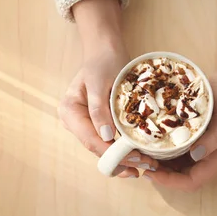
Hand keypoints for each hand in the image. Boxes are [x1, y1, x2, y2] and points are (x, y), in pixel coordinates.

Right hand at [58, 0, 158, 176]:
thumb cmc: (103, 60)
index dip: (113, 153)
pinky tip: (140, 157)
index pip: (91, 140)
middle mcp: (73, 121)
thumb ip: (99, 109)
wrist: (105, 49)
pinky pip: (109, 142)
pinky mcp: (97, 124)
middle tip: (147, 166)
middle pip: (97, 149)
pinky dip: (123, 150)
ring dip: (124, 159)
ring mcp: (85, 124)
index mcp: (69, 111)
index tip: (136, 158)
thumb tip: (105, 137)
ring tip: (147, 166)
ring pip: (103, 149)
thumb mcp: (101, 82)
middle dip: (121, 160)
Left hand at [144, 22, 216, 190]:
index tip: (150, 172)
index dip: (170, 181)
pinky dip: (162, 154)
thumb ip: (213, 139)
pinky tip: (150, 145)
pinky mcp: (194, 142)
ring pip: (177, 168)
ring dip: (159, 165)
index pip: (192, 181)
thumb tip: (195, 156)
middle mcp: (209, 159)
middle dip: (160, 174)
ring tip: (141, 154)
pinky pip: (176, 154)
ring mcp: (201, 151)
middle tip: (141, 161)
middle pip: (182, 178)